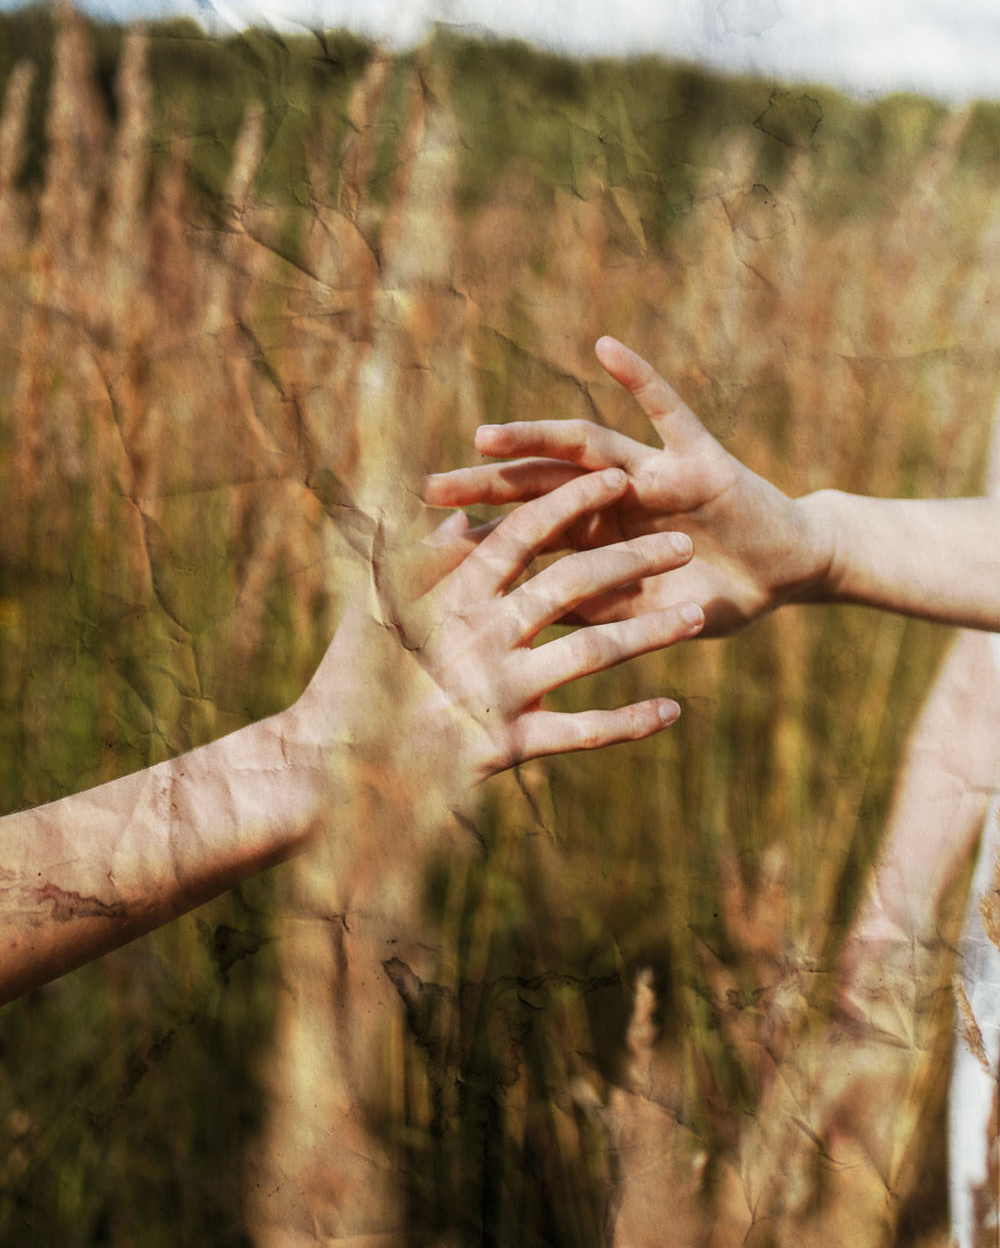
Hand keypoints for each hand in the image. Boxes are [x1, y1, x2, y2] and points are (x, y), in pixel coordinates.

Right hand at [294, 468, 704, 804]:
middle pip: (574, 583)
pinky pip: (583, 732)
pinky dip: (629, 722)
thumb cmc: (349, 684)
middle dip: (633, 558)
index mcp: (454, 596)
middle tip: (682, 544)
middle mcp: (484, 636)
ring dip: (649, 631)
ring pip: (592, 651)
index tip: (618, 479)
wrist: (329, 768)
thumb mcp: (376, 609)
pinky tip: (672, 711)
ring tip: (697, 616)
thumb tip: (461, 520)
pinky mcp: (510, 746)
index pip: (526, 535)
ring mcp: (501, 692)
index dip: (574, 502)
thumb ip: (421, 561)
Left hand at [425, 337, 833, 635]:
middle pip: (540, 484)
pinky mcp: (700, 457)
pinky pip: (667, 411)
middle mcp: (615, 496)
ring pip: (586, 447)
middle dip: (487, 485)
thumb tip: (525, 620)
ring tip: (485, 434)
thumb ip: (596, 606)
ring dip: (536, 438)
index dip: (482, 536)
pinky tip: (605, 346)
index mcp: (596, 535)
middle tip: (430, 489)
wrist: (787, 573)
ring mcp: (653, 472)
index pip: (530, 530)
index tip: (424, 545)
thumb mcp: (647, 612)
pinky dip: (639, 377)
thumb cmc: (715, 594)